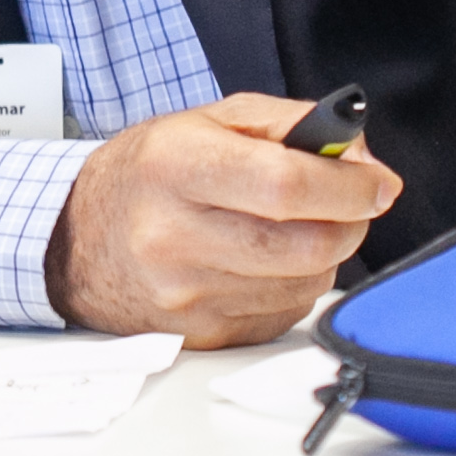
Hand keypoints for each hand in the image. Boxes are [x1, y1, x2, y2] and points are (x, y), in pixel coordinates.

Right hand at [45, 94, 401, 346]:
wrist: (77, 240)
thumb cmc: (147, 174)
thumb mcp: (207, 121)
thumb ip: (288, 124)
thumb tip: (358, 155)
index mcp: (175, 167)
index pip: (284, 184)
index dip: (347, 186)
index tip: (378, 183)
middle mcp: (173, 235)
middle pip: (304, 244)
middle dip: (350, 221)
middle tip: (354, 202)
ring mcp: (185, 294)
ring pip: (304, 282)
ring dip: (324, 253)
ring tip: (296, 226)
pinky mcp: (200, 334)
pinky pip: (283, 313)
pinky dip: (294, 285)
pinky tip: (266, 261)